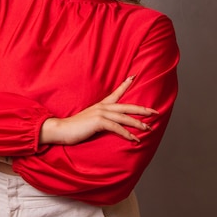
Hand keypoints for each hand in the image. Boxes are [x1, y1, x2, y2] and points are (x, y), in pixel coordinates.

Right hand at [40, 76, 157, 144]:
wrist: (61, 129)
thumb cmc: (74, 128)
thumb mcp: (89, 121)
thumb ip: (99, 120)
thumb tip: (108, 124)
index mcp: (100, 105)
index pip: (116, 93)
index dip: (125, 84)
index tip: (133, 77)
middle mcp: (102, 107)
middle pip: (127, 106)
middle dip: (142, 109)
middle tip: (155, 112)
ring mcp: (100, 114)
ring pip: (125, 118)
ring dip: (138, 124)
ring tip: (149, 128)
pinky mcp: (98, 122)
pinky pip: (117, 128)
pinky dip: (127, 134)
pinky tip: (135, 139)